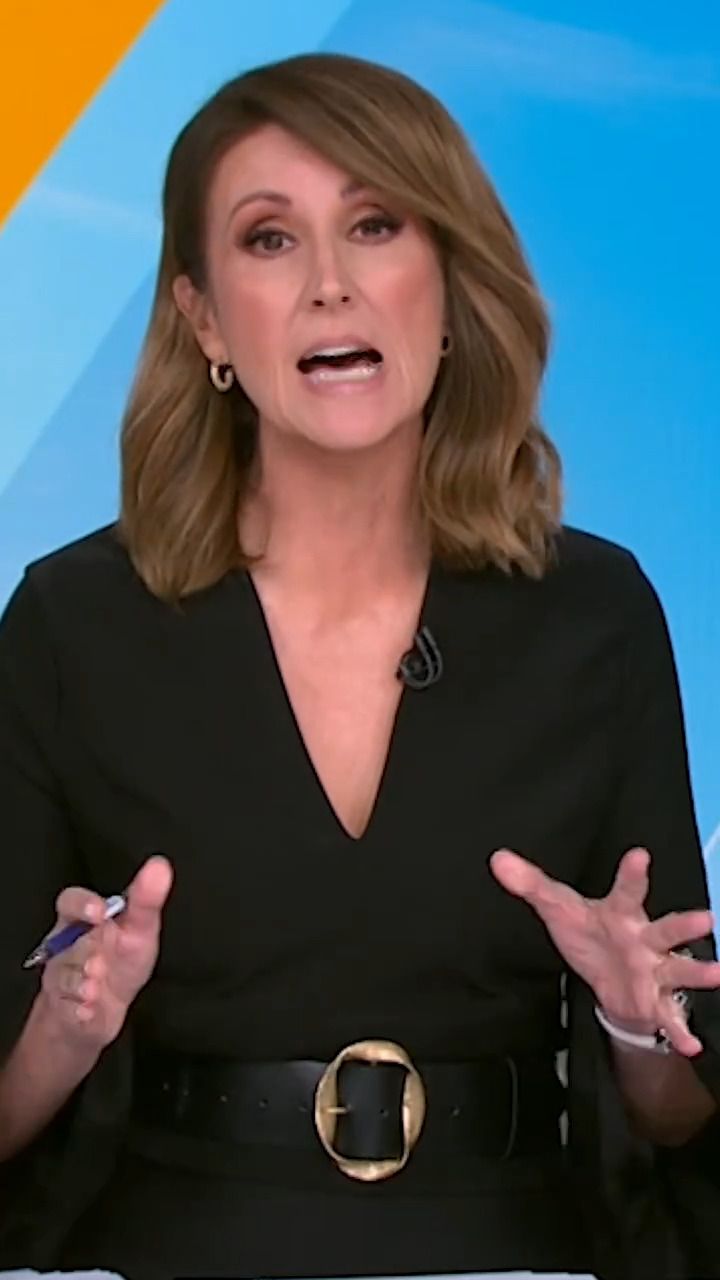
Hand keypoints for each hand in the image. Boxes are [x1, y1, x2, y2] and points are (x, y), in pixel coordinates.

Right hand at [37, 855, 172, 1050]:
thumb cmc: (122, 961)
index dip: (81, 904)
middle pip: (69, 942)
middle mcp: (68, 946)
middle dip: (84, 951)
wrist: (102, 1009)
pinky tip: (89, 1009)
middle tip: (98, 960)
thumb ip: (146, 900)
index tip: (99, 911)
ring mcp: (62, 976)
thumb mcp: (141, 930)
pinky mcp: (62, 1007)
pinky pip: (65, 1008)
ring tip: (94, 987)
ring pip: (64, 976)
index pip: (71, 902)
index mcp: (85, 921)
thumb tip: (160, 866)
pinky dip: (78, 1009)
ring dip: (79, 982)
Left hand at [490, 846, 719, 1055]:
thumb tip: (499, 860)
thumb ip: (531, 884)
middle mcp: (644, 940)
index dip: (632, 872)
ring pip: (679, 970)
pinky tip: (690, 1044)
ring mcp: (653, 972)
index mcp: (621, 913)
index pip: (627, 890)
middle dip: (684, 925)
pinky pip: (669, 1017)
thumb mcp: (558, 908)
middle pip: (666, 931)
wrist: (607, 976)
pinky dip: (679, 1030)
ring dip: (698, 972)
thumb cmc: (590, 934)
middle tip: (705, 918)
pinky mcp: (653, 1002)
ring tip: (716, 973)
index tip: (639, 855)